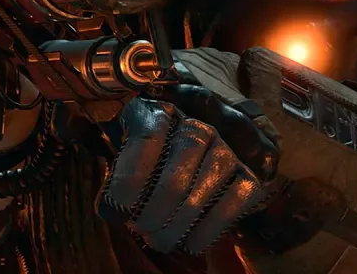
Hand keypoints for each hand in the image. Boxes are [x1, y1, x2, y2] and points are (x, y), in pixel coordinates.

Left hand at [99, 83, 279, 254]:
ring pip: (201, 194)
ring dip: (176, 227)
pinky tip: (191, 244)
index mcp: (159, 113)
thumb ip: (117, 170)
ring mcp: (226, 149)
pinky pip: (234, 202)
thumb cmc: (151, 153)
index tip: (115, 212)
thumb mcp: (127, 147)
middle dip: (153, 214)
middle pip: (174, 177)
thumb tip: (109, 210)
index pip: (146, 140)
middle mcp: (197, 127)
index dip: (129, 179)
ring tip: (158, 241)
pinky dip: (210, 229)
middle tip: (140, 230)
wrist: (201, 149)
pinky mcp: (247, 173)